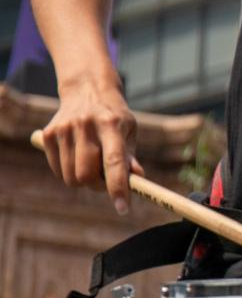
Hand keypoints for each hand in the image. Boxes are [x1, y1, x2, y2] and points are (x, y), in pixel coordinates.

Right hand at [39, 80, 145, 214]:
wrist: (86, 89)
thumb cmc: (114, 115)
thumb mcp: (129, 130)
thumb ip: (130, 157)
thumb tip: (136, 181)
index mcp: (111, 124)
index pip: (114, 162)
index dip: (118, 188)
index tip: (123, 209)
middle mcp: (85, 126)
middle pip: (87, 175)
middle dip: (98, 186)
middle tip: (106, 182)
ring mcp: (64, 129)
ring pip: (71, 177)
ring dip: (84, 181)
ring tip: (93, 166)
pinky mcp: (48, 134)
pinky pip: (58, 170)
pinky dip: (68, 173)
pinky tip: (77, 159)